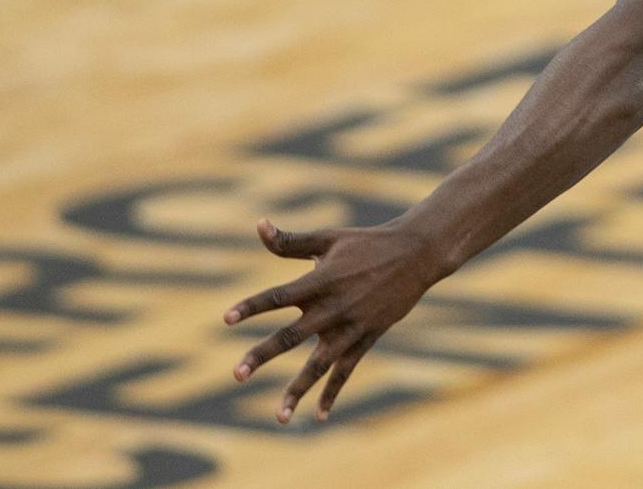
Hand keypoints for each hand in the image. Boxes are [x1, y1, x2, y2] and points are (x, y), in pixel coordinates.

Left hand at [224, 216, 436, 423]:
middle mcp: (333, 307)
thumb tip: (258, 225)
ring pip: (319, 365)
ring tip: (279, 417)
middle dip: (262, 355)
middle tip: (236, 373)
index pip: (279, 296)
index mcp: (320, 280)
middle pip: (291, 336)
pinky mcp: (366, 338)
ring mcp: (351, 327)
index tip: (226, 319)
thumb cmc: (366, 243)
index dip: (252, 306)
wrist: (416, 254)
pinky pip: (346, 371)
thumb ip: (291, 241)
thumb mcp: (328, 238)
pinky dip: (333, 393)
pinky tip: (319, 416)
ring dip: (298, 390)